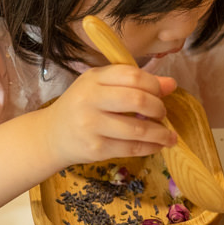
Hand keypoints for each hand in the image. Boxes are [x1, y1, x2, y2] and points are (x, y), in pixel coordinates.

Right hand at [42, 65, 177, 167]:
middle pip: (137, 100)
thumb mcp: (102, 87)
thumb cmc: (82, 106)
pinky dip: (150, 147)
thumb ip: (135, 83)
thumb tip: (171, 84)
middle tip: (162, 114)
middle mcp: (90, 99)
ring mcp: (91, 125)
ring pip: (137, 128)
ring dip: (160, 133)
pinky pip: (131, 148)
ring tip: (168, 135)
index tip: (162, 93)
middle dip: (158, 108)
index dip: (154, 84)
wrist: (52, 135)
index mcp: (93, 78)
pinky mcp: (95, 149)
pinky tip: (157, 146)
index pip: (132, 75)